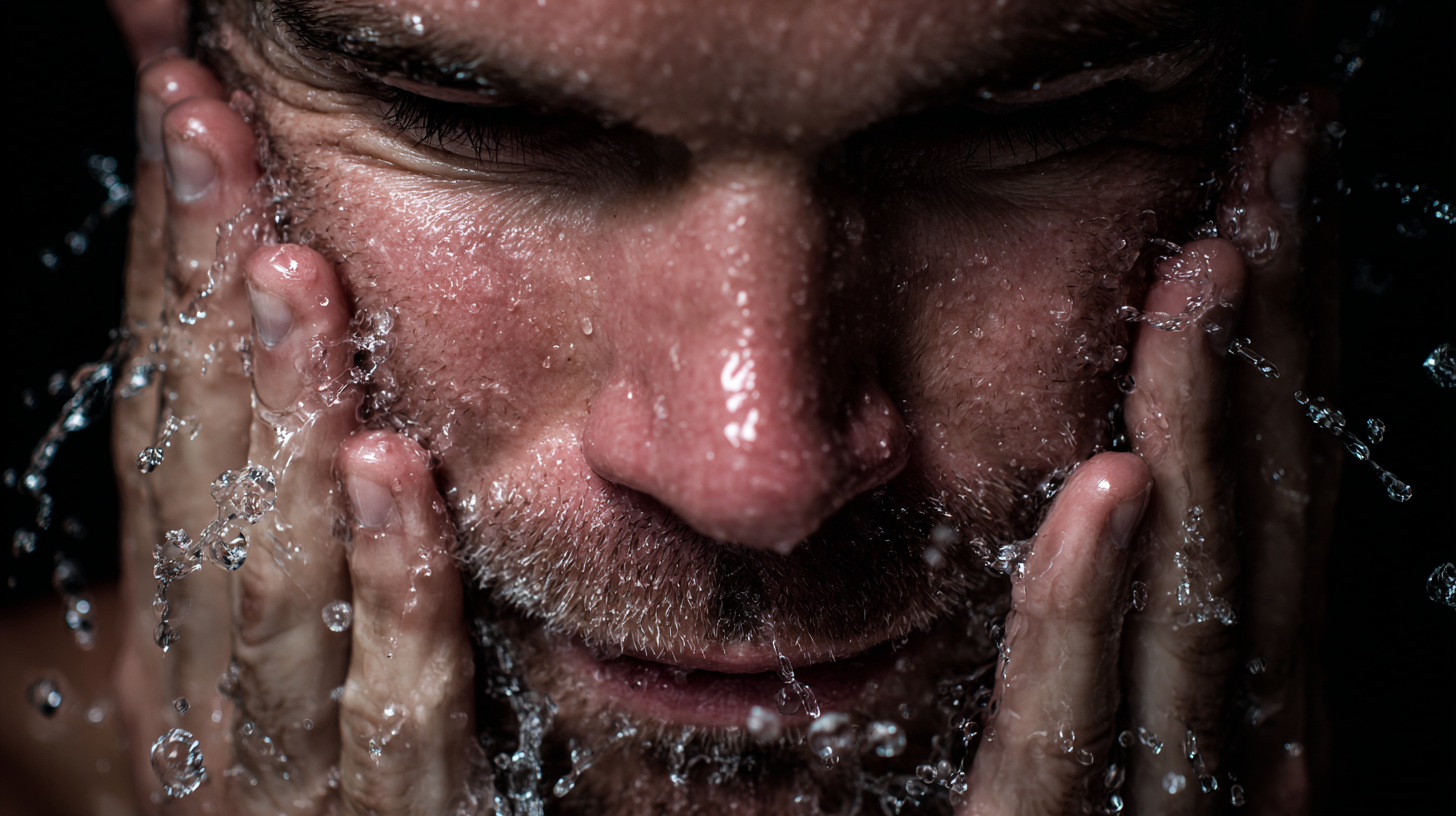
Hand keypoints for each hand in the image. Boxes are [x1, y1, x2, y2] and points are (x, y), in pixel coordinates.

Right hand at [112, 55, 482, 814]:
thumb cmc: (330, 757)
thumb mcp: (292, 621)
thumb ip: (288, 504)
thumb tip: (285, 338)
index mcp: (179, 607)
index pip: (164, 406)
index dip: (167, 262)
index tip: (187, 118)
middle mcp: (202, 664)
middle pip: (194, 457)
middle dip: (202, 293)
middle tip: (216, 139)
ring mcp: (283, 745)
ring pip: (271, 562)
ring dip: (279, 411)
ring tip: (293, 276)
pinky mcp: (390, 805)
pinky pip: (391, 686)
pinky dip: (390, 576)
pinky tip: (395, 469)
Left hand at [960, 99, 1330, 814]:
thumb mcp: (1139, 739)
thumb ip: (1149, 641)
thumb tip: (1146, 491)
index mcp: (1254, 709)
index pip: (1277, 493)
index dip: (1293, 344)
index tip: (1285, 197)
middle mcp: (1243, 751)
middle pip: (1263, 512)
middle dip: (1279, 336)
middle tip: (1283, 162)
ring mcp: (1168, 814)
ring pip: (1192, 595)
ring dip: (1205, 426)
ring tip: (1209, 270)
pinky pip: (1071, 729)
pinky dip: (1094, 608)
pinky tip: (1110, 487)